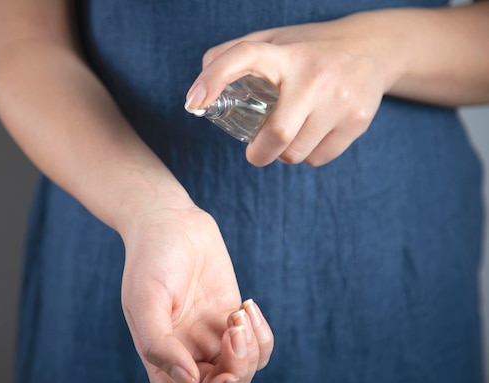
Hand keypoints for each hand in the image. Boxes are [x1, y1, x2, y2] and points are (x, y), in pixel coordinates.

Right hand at [121, 204, 273, 382]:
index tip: (225, 378)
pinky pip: (258, 345)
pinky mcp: (232, 317)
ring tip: (240, 313)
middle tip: (234, 327)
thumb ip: (158, 345)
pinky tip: (248, 305)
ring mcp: (212, 336)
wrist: (170, 221)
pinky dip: (262, 334)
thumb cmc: (150, 258)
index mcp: (159, 356)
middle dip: (237, 368)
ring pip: (244, 370)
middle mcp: (187, 352)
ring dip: (251, 350)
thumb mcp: (144, 300)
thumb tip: (190, 382)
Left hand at [185, 14, 396, 166]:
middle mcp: (313, 75)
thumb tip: (202, 81)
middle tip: (256, 152)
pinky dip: (309, 155)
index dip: (215, 79)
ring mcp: (339, 99)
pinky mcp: (357, 120)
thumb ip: (236, 54)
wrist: (373, 49)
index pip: (245, 56)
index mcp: (286, 52)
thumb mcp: (275, 40)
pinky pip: (319, 158)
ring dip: (285, 153)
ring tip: (291, 135)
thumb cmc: (309, 50)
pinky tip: (314, 135)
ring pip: (296, 152)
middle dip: (259, 153)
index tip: (194, 103)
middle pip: (277, 133)